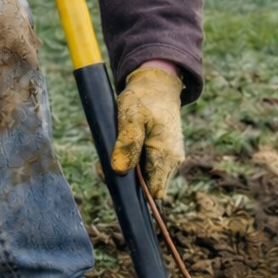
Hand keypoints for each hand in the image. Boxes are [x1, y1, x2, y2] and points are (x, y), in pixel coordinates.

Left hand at [111, 64, 184, 199]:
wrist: (158, 84)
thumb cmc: (144, 98)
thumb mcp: (132, 116)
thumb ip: (127, 143)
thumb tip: (120, 169)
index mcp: (165, 154)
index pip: (152, 192)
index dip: (133, 193)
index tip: (114, 179)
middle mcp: (172, 160)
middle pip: (149, 187)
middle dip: (128, 182)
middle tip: (106, 165)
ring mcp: (170, 156)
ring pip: (148, 178)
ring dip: (130, 171)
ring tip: (114, 152)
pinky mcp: (165, 152)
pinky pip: (149, 167)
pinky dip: (135, 162)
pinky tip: (124, 148)